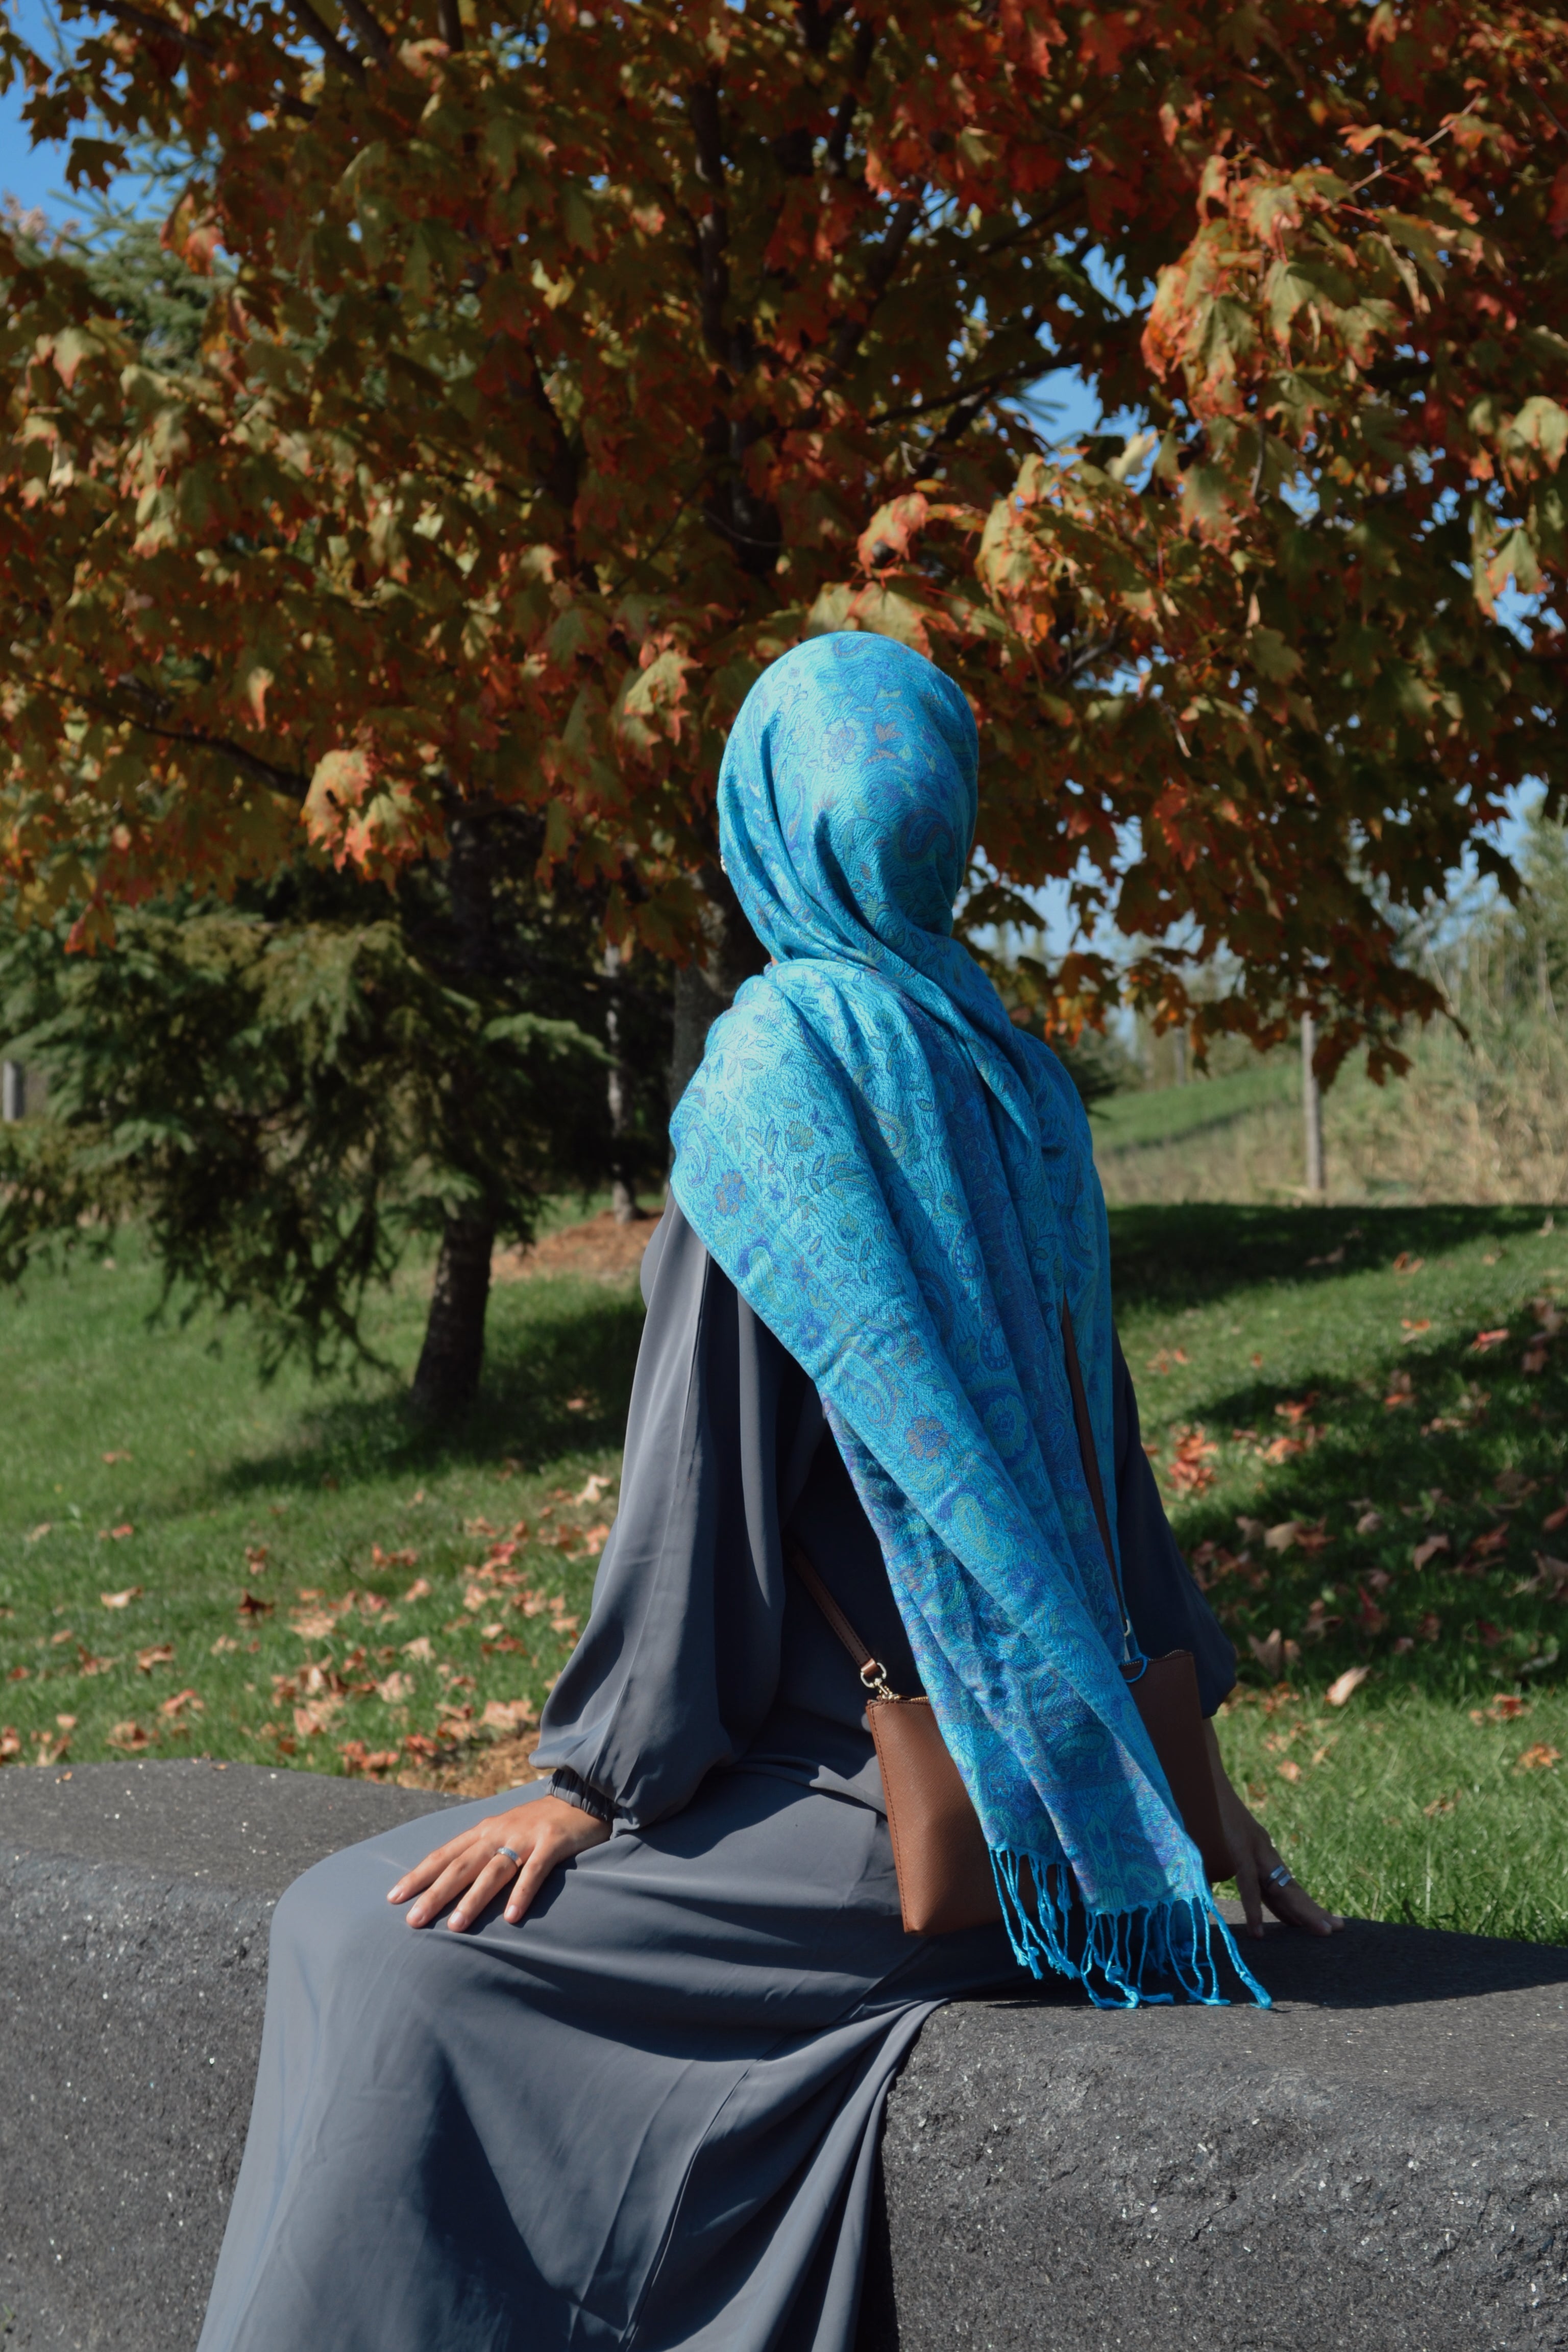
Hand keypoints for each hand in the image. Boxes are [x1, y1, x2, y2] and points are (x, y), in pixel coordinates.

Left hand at [389, 1795, 610, 1931]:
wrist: (583, 1795)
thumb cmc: (539, 1823)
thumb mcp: (504, 1831)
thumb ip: (481, 1853)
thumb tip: (450, 1883)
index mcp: (484, 1830)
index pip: (444, 1855)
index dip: (419, 1875)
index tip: (394, 1897)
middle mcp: (499, 1832)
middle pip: (462, 1866)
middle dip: (435, 1893)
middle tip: (413, 1921)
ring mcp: (526, 1837)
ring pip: (494, 1871)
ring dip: (473, 1899)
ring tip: (455, 1926)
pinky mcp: (553, 1843)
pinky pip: (535, 1871)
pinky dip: (522, 1893)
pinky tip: (512, 1918)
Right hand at [1204, 1721, 1344, 1939]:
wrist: (1196, 1772)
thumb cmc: (1199, 1804)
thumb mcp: (1211, 1837)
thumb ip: (1214, 1861)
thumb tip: (1204, 1885)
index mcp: (1258, 1848)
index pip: (1282, 1883)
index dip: (1299, 1905)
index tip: (1318, 1922)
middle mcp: (1261, 1849)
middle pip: (1290, 1887)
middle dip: (1311, 1910)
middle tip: (1336, 1929)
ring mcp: (1251, 1849)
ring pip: (1281, 1887)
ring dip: (1302, 1912)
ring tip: (1323, 1931)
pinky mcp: (1236, 1848)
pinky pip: (1247, 1883)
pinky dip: (1252, 1908)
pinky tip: (1258, 1933)